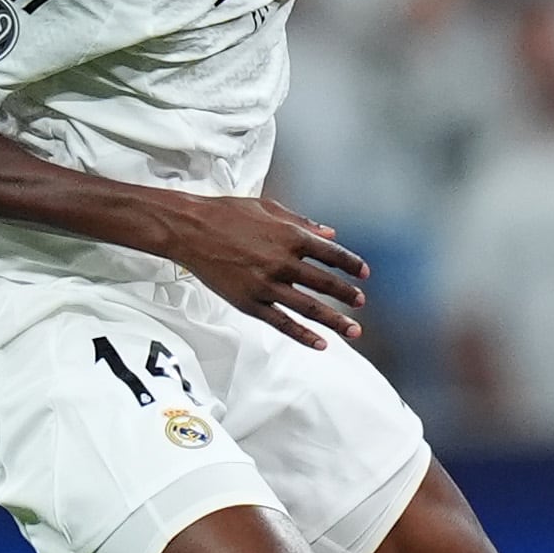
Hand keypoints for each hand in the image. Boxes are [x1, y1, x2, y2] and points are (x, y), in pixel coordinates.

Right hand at [158, 194, 368, 349]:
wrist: (190, 229)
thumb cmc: (227, 213)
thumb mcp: (270, 208)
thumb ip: (303, 222)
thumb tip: (331, 234)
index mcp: (291, 236)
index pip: (333, 254)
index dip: (351, 265)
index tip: (363, 274)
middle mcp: (283, 261)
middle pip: (326, 284)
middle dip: (347, 295)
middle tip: (360, 303)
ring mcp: (267, 284)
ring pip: (310, 307)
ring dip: (335, 321)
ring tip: (354, 331)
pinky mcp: (250, 302)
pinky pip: (282, 323)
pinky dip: (303, 335)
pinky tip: (320, 343)